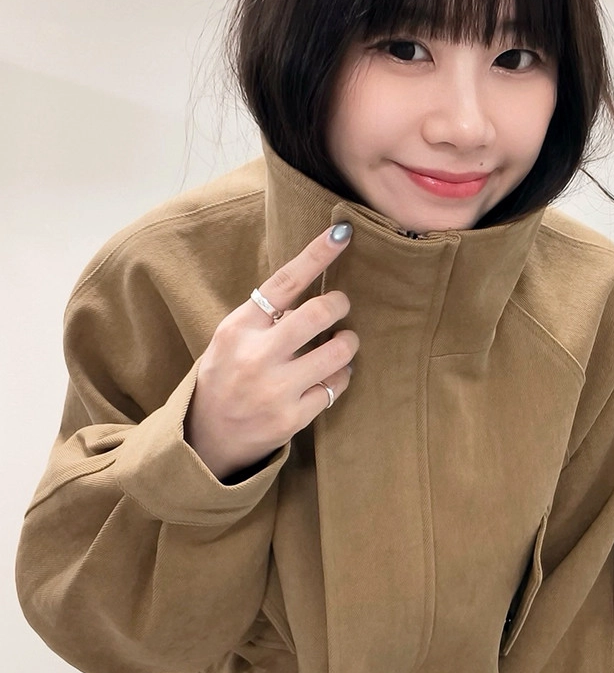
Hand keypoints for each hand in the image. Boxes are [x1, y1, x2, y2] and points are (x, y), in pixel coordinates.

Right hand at [183, 223, 358, 479]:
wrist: (205, 438)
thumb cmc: (224, 377)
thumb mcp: (231, 338)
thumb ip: (264, 316)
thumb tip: (312, 286)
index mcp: (238, 329)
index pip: (284, 283)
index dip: (317, 255)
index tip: (342, 234)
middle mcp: (255, 357)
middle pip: (318, 314)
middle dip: (339, 304)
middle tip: (342, 306)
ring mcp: (274, 390)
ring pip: (337, 352)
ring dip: (348, 343)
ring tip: (342, 344)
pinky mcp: (291, 419)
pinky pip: (335, 386)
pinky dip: (341, 376)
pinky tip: (332, 375)